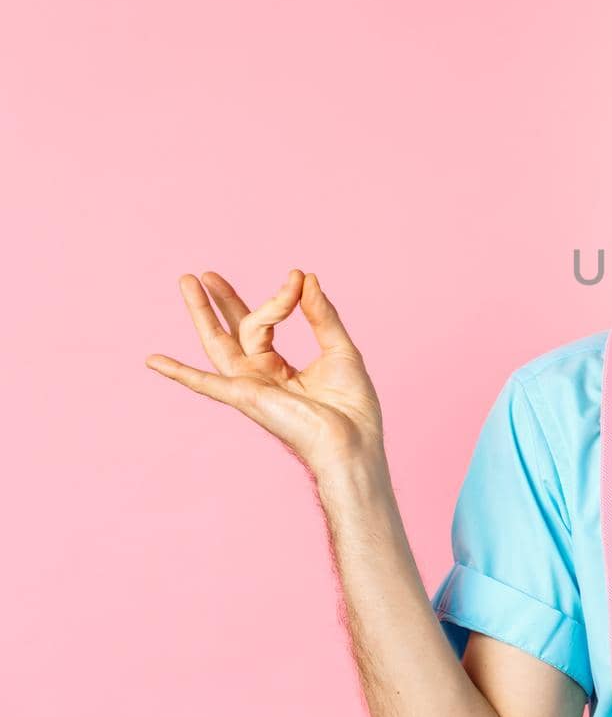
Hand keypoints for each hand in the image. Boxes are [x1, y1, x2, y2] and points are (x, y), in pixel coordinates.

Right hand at [145, 269, 383, 479]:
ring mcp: (250, 386)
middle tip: (205, 273)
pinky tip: (153, 360)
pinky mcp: (246, 398)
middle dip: (220, 301)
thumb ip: (321, 314)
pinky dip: (180, 372)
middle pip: (234, 331)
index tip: (298, 276)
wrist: (353, 442)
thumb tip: (307, 277)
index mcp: (280, 367)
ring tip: (188, 281)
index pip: (270, 322)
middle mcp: (260, 376)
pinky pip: (206, 384)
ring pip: (219, 344)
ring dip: (202, 314)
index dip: (283, 296)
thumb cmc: (351, 405)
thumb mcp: (340, 349)